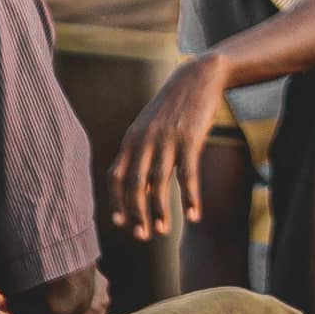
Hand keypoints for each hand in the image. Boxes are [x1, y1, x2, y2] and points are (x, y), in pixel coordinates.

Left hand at [110, 53, 236, 240]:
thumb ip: (143, 154)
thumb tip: (144, 190)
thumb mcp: (151, 127)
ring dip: (160, 211)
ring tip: (162, 231)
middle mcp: (145, 141)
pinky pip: (188, 176)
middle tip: (142, 236)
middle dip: (136, 214)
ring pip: (158, 183)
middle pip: (135, 185)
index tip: (120, 223)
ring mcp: (167, 141)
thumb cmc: (174, 107)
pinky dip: (190, 199)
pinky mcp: (190, 140)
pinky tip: (194, 216)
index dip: (116, 202)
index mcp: (132, 139)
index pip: (116, 176)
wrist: (197, 77)